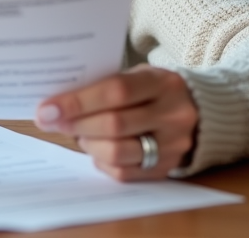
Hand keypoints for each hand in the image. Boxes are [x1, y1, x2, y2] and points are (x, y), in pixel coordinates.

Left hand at [34, 65, 198, 180]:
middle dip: (75, 124)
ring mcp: (173, 145)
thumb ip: (104, 86)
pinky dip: (101, 161)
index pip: (116, 91)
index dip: (78, 101)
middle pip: (114, 125)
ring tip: (79, 133)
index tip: (47, 108)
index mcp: (163, 83)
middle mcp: (173, 115)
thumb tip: (56, 104)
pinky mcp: (167, 168)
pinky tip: (97, 148)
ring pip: (116, 153)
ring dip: (87, 143)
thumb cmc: (154, 90)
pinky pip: (123, 173)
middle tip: (51, 121)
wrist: (201, 111)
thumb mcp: (138, 75)